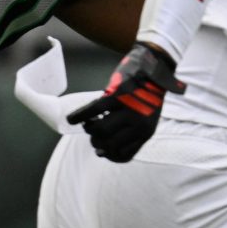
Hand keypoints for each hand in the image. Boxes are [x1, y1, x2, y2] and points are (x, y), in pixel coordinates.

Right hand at [66, 43, 184, 161]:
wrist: (155, 71)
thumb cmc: (146, 97)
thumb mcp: (144, 120)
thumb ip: (128, 134)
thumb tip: (100, 151)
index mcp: (146, 133)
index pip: (124, 156)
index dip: (109, 156)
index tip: (102, 150)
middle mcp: (139, 126)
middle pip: (107, 145)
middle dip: (96, 141)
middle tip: (93, 131)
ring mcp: (128, 112)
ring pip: (98, 130)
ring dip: (88, 128)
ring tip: (89, 122)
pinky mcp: (117, 97)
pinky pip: (92, 111)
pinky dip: (78, 116)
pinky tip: (71, 119)